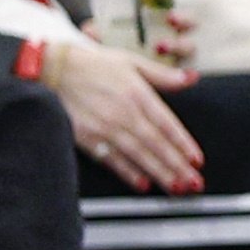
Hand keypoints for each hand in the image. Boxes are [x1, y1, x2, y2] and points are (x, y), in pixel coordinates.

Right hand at [48, 34, 204, 193]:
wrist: (53, 70)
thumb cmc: (93, 65)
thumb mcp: (132, 62)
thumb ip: (163, 75)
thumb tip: (191, 78)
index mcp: (139, 95)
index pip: (167, 124)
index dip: (184, 144)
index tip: (197, 159)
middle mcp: (125, 114)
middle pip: (156, 144)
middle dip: (177, 166)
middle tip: (193, 182)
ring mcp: (106, 128)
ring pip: (138, 155)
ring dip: (159, 173)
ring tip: (176, 187)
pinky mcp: (87, 139)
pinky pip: (112, 160)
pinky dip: (128, 173)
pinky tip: (142, 184)